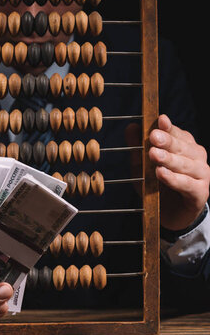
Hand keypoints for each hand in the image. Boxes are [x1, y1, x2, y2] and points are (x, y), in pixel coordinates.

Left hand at [149, 114, 209, 230]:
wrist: (171, 214)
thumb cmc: (158, 185)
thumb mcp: (142, 165)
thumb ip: (138, 147)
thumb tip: (132, 127)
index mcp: (185, 145)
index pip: (176, 133)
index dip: (168, 127)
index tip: (160, 120)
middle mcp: (196, 157)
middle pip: (181, 147)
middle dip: (167, 141)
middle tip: (153, 137)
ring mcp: (201, 174)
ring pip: (185, 164)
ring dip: (169, 159)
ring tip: (154, 155)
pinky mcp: (200, 192)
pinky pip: (186, 184)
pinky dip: (174, 179)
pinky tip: (161, 173)